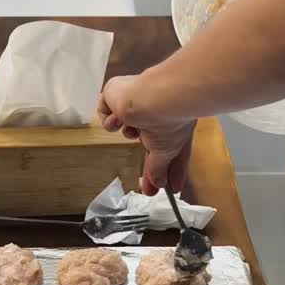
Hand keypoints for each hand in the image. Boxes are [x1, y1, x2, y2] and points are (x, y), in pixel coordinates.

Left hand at [97, 74, 196, 195]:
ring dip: (130, 133)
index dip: (171, 170)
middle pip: (151, 144)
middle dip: (149, 166)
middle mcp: (158, 110)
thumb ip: (159, 168)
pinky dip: (113, 122)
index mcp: (175, 121)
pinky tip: (120, 118)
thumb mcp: (166, 151)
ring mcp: (138, 101)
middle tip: (147, 189)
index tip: (171, 188)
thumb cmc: (168, 120)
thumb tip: (160, 183)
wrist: (152, 97)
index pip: (173, 151)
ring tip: (136, 128)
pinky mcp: (116, 95)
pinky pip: (109, 116)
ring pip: (129, 128)